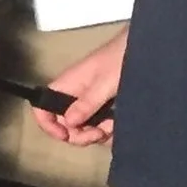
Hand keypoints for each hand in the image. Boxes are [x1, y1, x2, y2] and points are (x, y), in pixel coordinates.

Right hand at [31, 29, 125, 145]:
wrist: (144, 49)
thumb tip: (68, 123)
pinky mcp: (103, 104)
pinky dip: (106, 129)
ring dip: (97, 133)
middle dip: (80, 134)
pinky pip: (98, 123)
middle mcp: (73, 95)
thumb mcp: (105, 84)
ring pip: (83, 126)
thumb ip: (86, 104)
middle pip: (65, 123)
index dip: (48, 125)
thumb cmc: (120, 60)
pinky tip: (117, 127)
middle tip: (98, 134)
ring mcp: (88, 100)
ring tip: (113, 128)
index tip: (66, 137)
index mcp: (66, 86)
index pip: (43, 107)